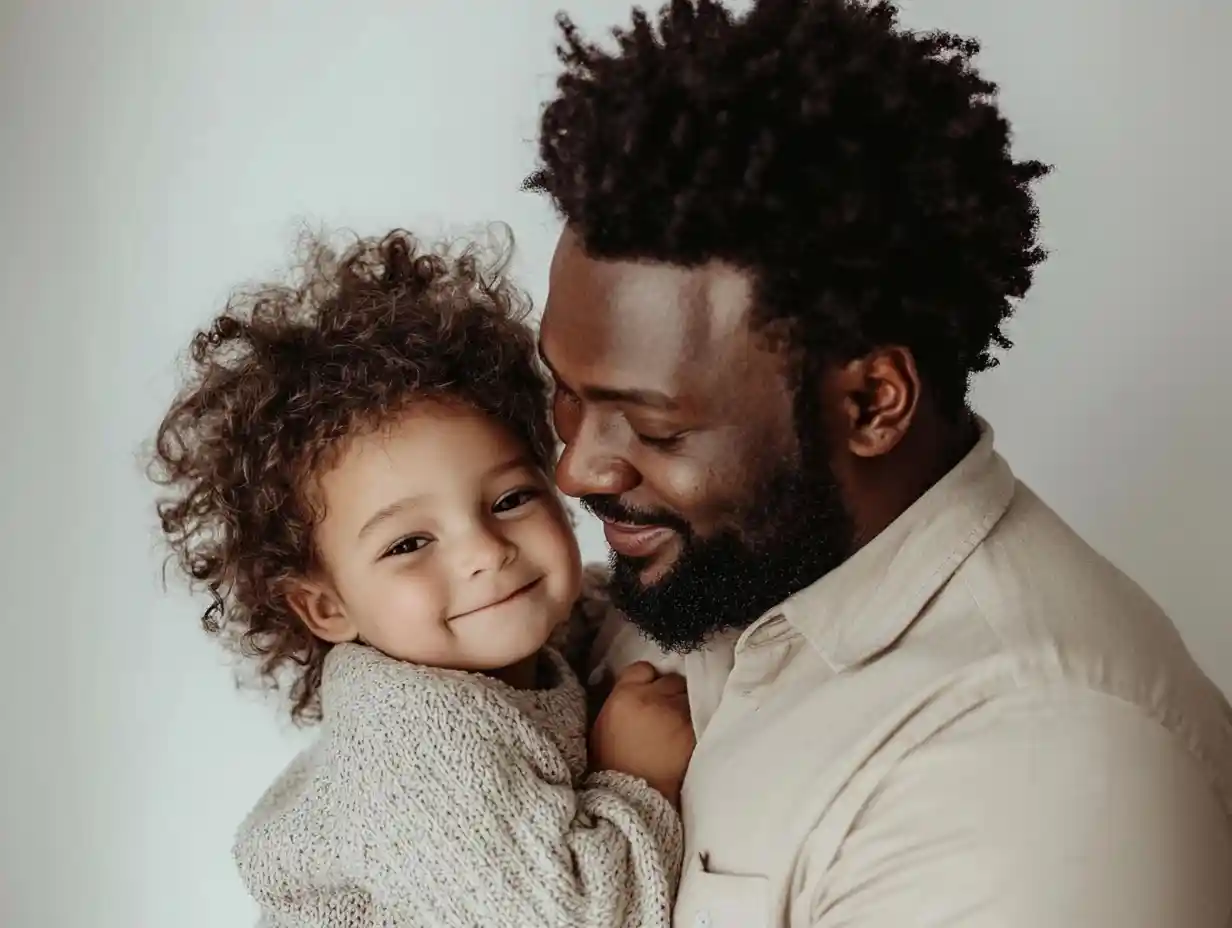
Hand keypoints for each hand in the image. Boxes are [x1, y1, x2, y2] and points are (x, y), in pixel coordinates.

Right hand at [589, 662, 695, 806]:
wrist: (632, 797)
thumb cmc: (613, 765)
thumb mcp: (604, 725)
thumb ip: (621, 700)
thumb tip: (636, 689)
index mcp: (624, 695)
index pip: (644, 668)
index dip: (649, 679)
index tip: (651, 692)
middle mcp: (652, 698)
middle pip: (672, 680)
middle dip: (671, 694)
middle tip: (668, 712)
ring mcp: (676, 714)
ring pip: (689, 697)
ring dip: (686, 708)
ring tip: (679, 727)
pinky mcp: (694, 731)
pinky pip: (701, 717)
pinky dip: (696, 725)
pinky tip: (688, 737)